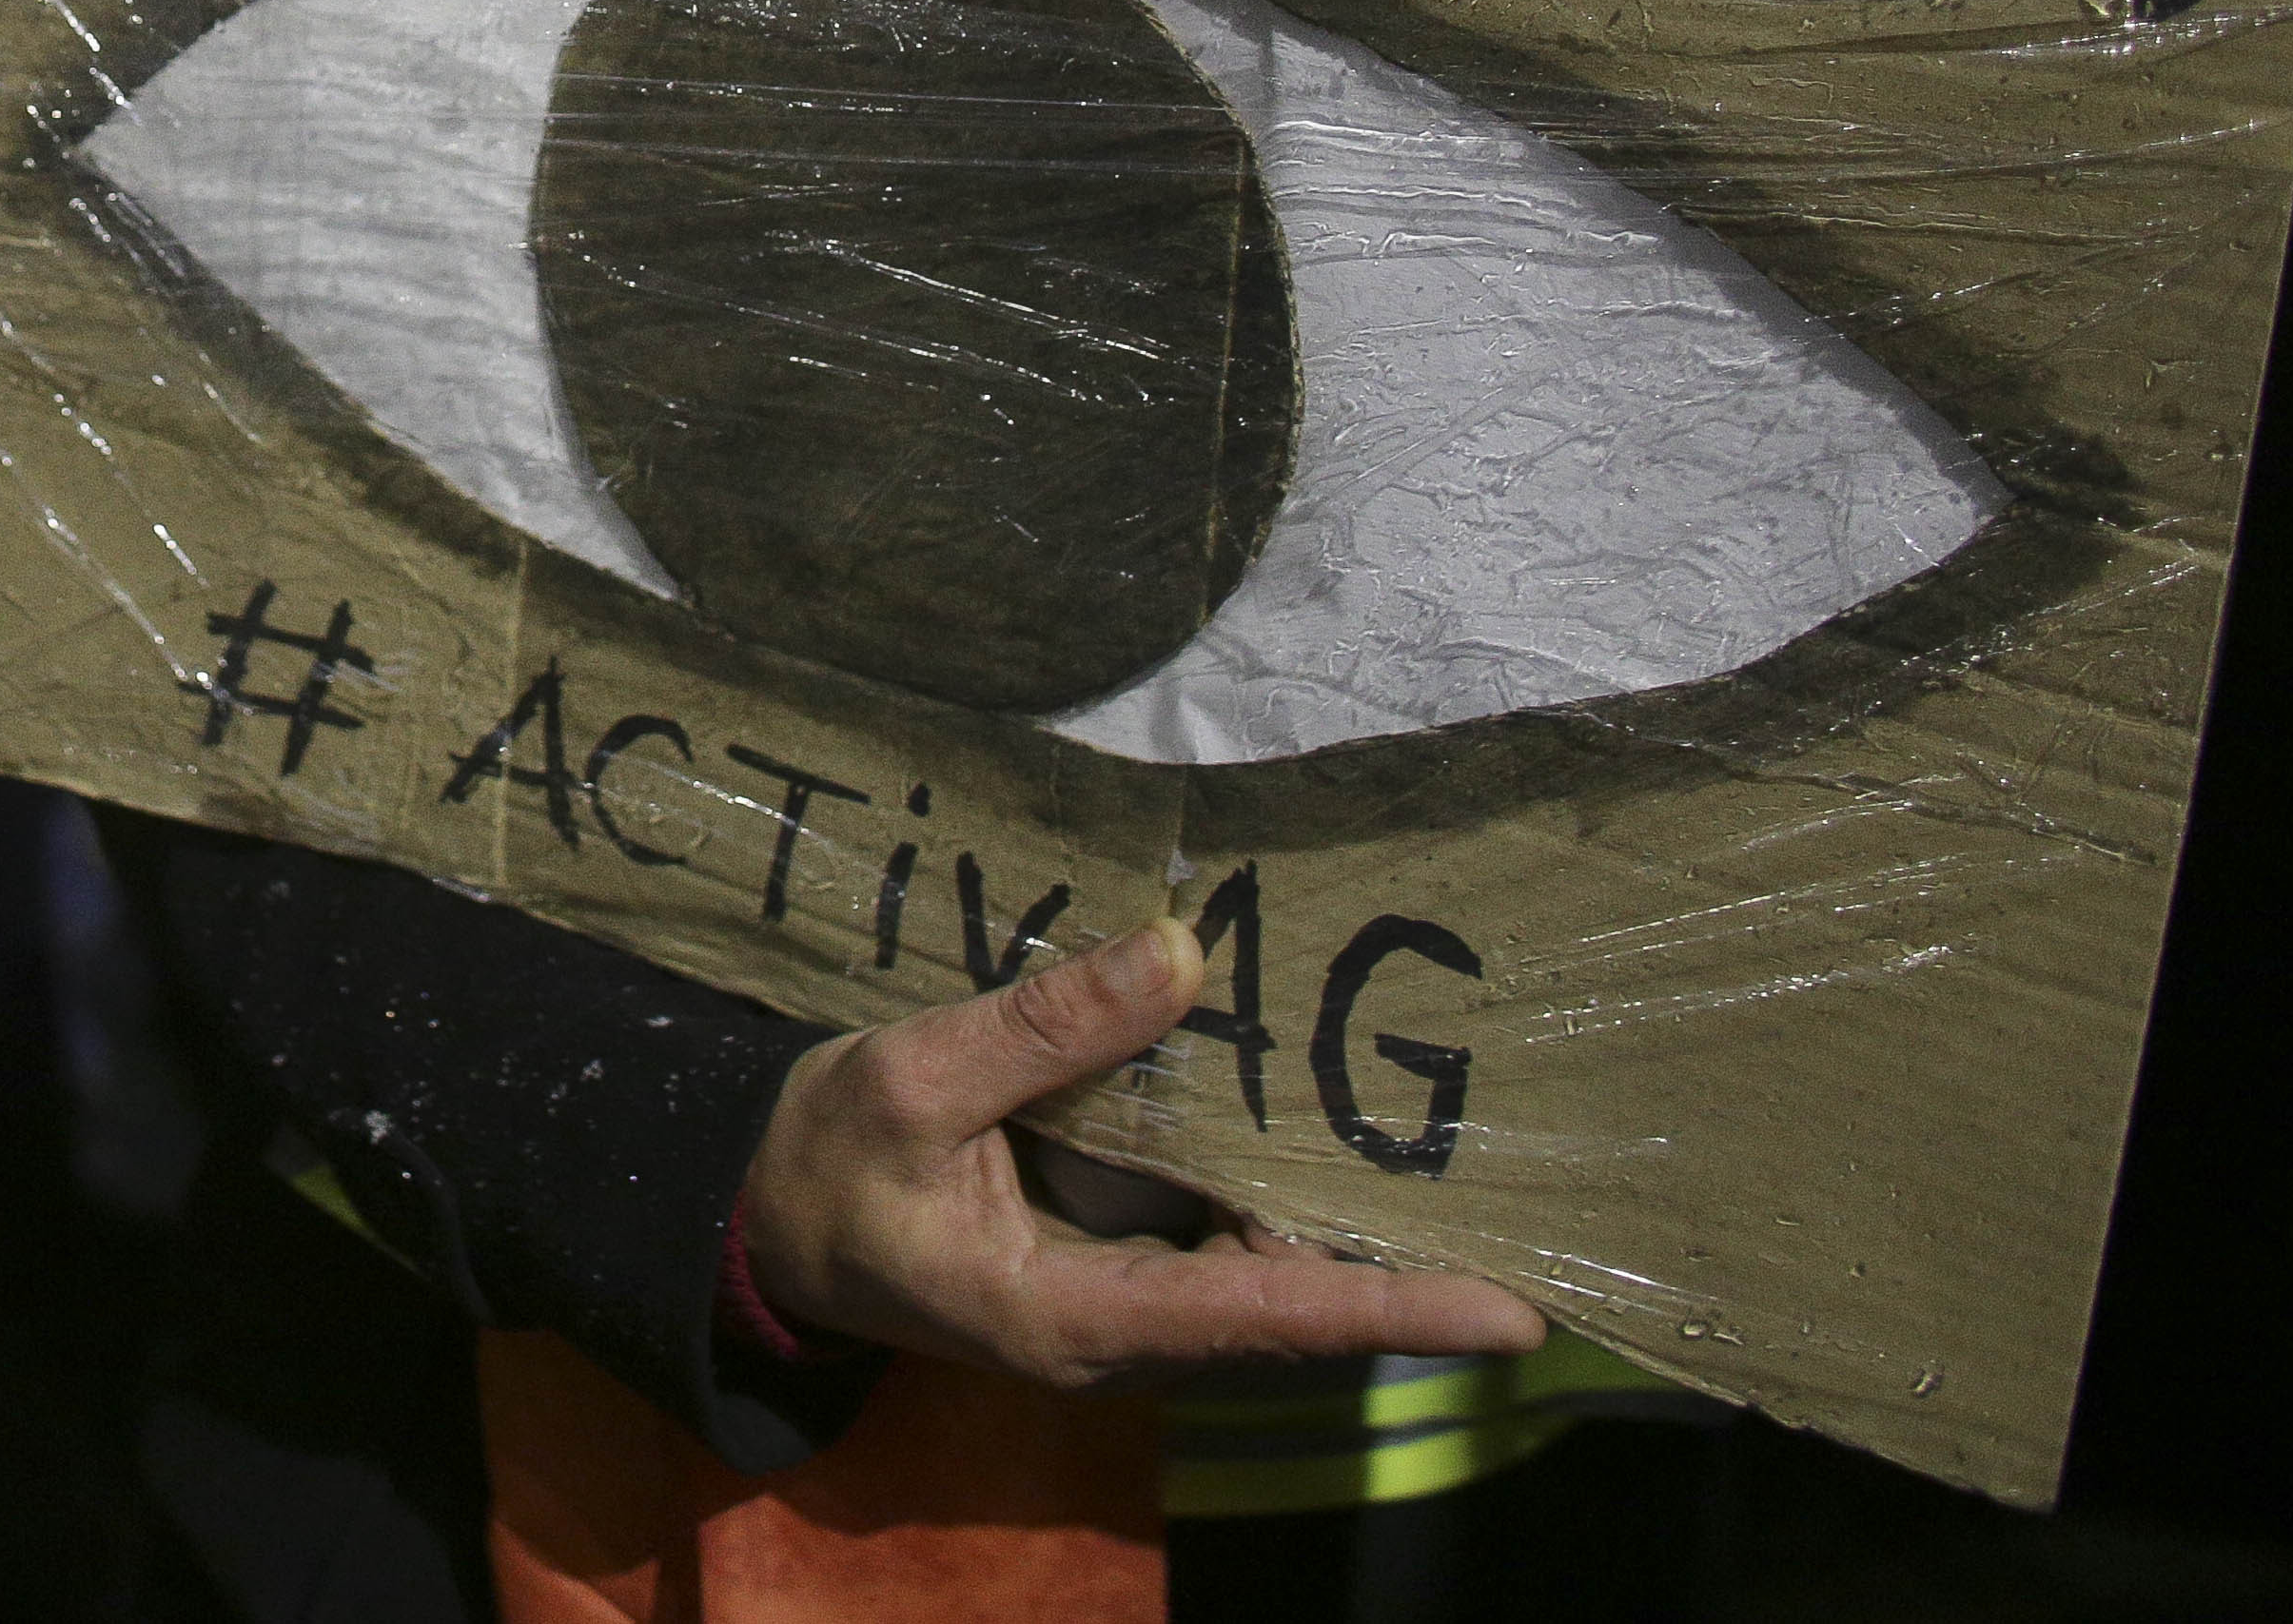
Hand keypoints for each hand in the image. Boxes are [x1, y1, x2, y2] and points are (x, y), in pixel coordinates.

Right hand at [737, 921, 1546, 1393]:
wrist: (765, 1218)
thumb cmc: (828, 1162)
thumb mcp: (910, 1080)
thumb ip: (1043, 1028)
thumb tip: (1183, 956)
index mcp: (1073, 1319)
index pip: (1262, 1319)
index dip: (1392, 1312)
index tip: (1515, 1316)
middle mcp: (1124, 1337)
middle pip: (1295, 1303)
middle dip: (1406, 1257)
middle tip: (1527, 1193)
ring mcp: (1127, 1308)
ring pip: (1269, 1271)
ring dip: (1350, 1217)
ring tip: (1462, 1147)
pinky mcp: (1120, 1267)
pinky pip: (1227, 1238)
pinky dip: (1282, 1187)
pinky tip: (1331, 1120)